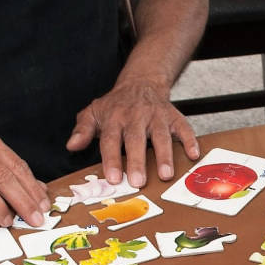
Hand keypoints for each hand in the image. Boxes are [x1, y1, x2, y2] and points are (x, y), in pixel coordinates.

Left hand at [66, 77, 200, 188]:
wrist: (140, 83)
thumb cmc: (115, 105)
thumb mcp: (94, 112)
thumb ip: (83, 130)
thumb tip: (72, 146)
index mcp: (114, 118)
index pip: (111, 140)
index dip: (112, 159)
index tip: (113, 178)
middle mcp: (136, 116)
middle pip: (136, 140)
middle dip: (138, 161)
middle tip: (139, 182)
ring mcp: (157, 116)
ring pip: (161, 135)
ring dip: (164, 155)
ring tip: (166, 175)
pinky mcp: (173, 116)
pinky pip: (183, 128)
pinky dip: (189, 140)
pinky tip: (193, 155)